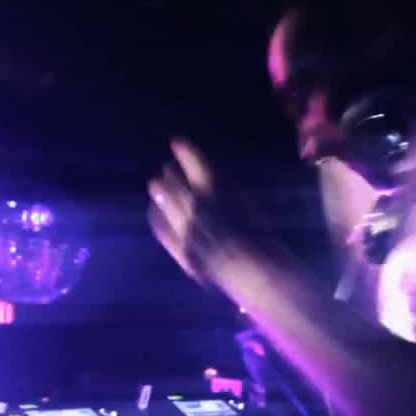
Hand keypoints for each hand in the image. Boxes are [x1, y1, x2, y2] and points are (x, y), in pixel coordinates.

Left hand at [147, 139, 269, 284]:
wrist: (256, 273)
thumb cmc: (260, 237)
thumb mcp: (247, 202)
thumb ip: (224, 187)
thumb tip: (204, 176)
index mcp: (218, 191)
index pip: (193, 162)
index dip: (184, 151)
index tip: (177, 142)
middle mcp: (197, 206)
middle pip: (172, 180)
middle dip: (170, 173)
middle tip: (168, 170)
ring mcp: (186, 229)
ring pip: (163, 201)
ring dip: (161, 191)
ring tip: (157, 186)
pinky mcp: (180, 248)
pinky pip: (159, 228)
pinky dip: (156, 215)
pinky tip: (155, 210)